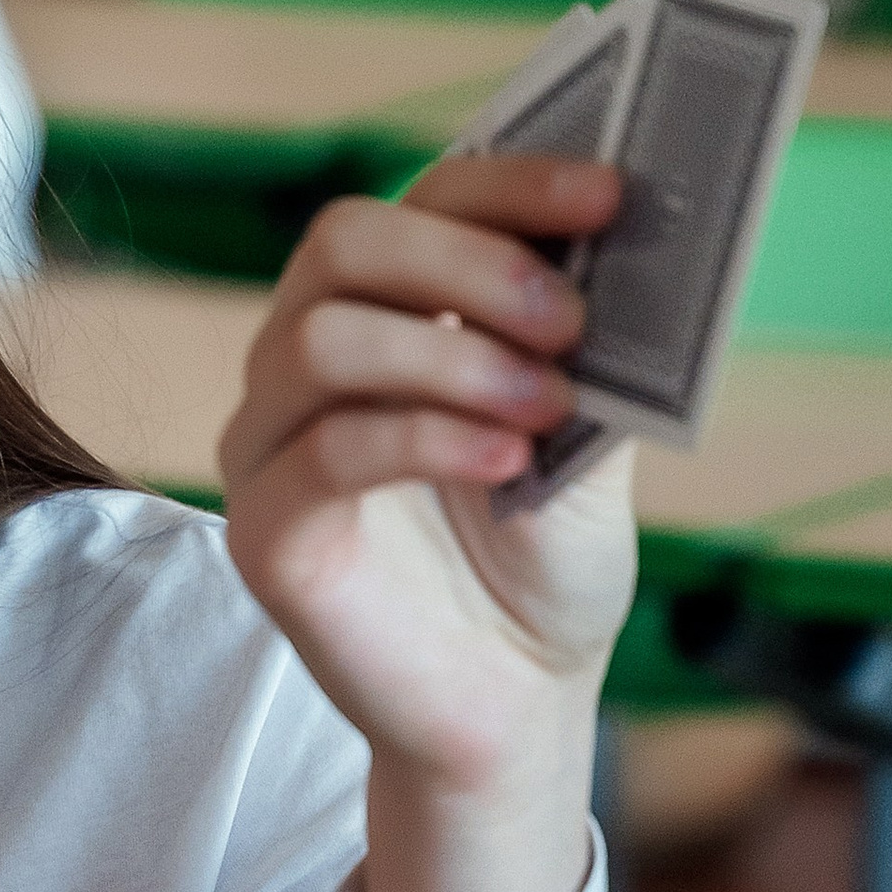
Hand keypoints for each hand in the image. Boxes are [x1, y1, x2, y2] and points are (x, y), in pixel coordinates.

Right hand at [221, 154, 634, 891]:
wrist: (516, 706)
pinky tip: (506, 465)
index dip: (510, 185)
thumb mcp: (586, 433)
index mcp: (387, 317)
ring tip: (546, 406)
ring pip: (318, 340)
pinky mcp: (267, 536)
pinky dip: (425, 440)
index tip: (610, 197)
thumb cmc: (541, 565)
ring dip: (449, 357)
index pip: (420, 202)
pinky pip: (324, 454)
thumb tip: (623, 241)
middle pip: (342, 244)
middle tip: (569, 318)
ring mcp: (273, 448)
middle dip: (466, 263)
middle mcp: (308, 366)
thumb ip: (583, 344)